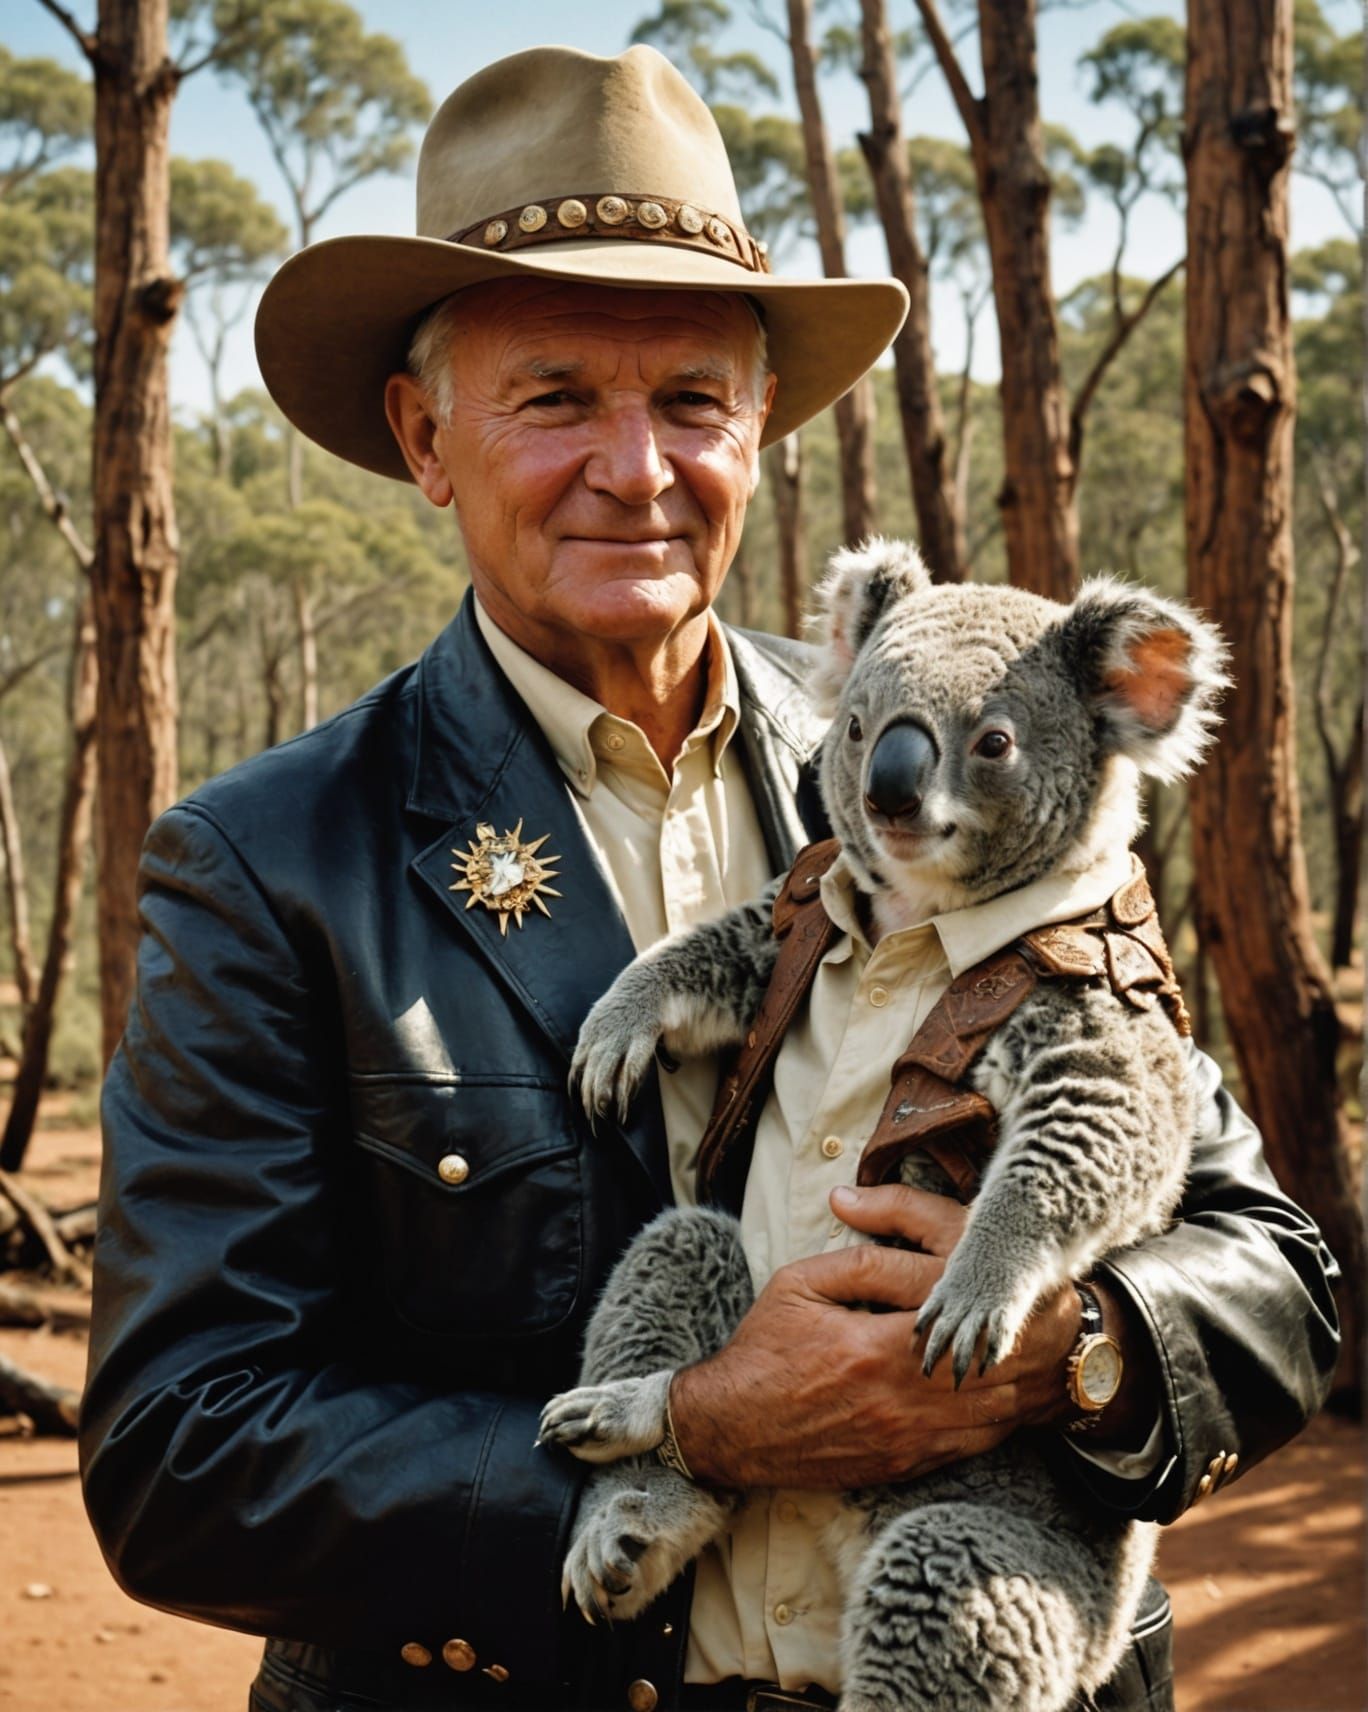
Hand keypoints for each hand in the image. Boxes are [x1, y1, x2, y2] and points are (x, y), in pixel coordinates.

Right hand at [670, 1183, 1081, 1489]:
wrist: (734, 1431)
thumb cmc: (763, 1353)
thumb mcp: (798, 1285)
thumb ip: (859, 1259)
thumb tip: (905, 1237)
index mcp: (876, 1347)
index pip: (959, 1310)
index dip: (996, 1290)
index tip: (1028, 1270)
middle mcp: (904, 1398)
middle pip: (998, 1366)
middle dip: (1040, 1336)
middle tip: (1074, 1305)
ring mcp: (913, 1438)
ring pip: (998, 1409)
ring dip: (1036, 1377)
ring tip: (1066, 1343)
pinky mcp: (912, 1463)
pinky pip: (978, 1440)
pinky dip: (1009, 1413)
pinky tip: (1024, 1388)